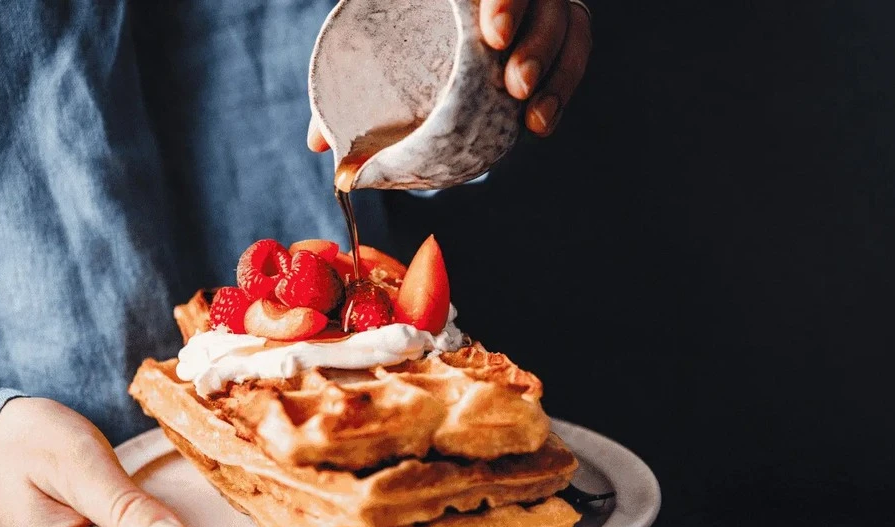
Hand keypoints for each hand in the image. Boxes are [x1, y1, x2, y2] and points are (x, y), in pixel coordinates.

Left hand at [307, 0, 591, 150]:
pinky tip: (539, 124)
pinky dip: (563, 86)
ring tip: (529, 112)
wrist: (432, 28)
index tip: (493, 36)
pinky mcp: (554, 27)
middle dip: (537, 42)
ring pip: (568, 22)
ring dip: (556, 71)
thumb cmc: (390, 28)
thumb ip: (348, 80)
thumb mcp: (370, 41)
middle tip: (513, 85)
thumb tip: (319, 145)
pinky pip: (576, 49)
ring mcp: (535, 2)